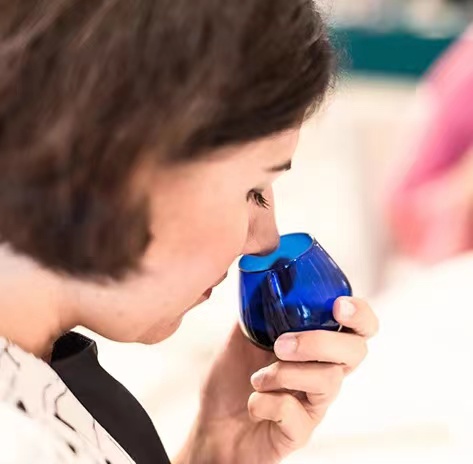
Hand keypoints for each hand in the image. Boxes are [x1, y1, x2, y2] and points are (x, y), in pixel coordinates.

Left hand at [178, 297, 377, 463]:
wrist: (212, 424)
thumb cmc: (232, 379)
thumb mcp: (241, 335)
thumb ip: (256, 309)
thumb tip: (259, 275)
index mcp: (316, 347)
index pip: (359, 329)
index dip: (360, 315)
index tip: (338, 305)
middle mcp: (324, 373)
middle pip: (356, 352)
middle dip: (319, 342)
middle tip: (280, 344)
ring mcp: (314, 405)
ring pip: (327, 380)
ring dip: (284, 373)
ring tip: (257, 378)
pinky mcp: (300, 433)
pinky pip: (296, 414)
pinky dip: (266, 403)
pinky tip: (253, 403)